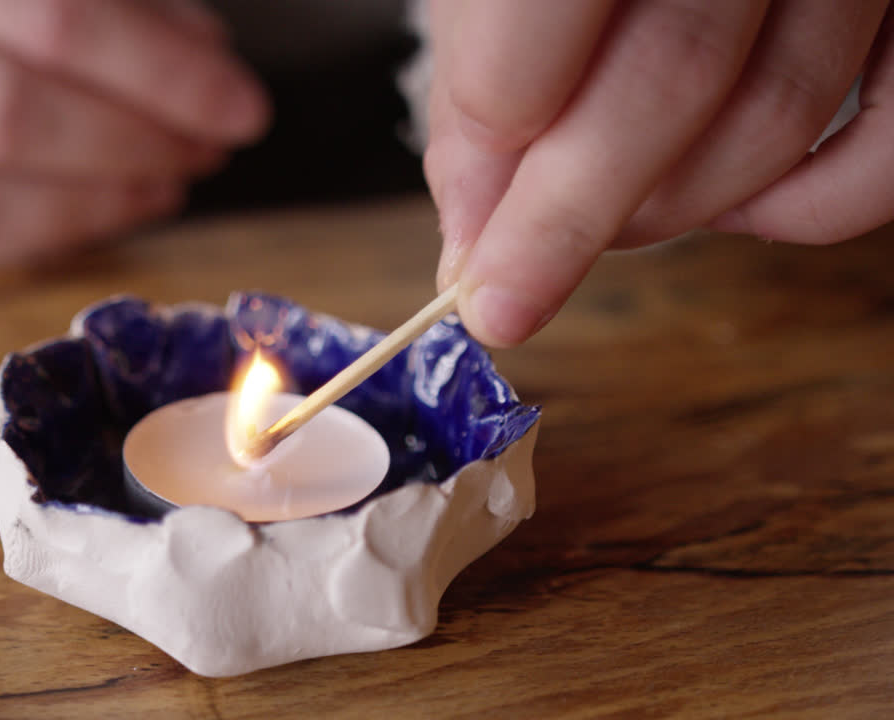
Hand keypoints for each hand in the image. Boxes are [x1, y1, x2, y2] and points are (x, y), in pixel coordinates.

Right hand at [0, 0, 268, 268]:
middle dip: (136, 139)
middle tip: (209, 149)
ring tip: (172, 180)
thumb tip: (209, 60)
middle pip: (10, 105)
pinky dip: (59, 229)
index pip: (54, 12)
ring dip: (103, 195)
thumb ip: (118, 12)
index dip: (162, 69)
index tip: (241, 107)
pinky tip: (119, 206)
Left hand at [424, 0, 893, 346]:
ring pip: (776, 117)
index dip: (498, 127)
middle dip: (565, 220)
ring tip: (602, 223)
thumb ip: (480, 82)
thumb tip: (474, 230)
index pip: (550, 11)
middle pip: (670, 78)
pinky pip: (887, 142)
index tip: (466, 222)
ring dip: (668, 213)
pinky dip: (809, 206)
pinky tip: (732, 215)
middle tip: (504, 298)